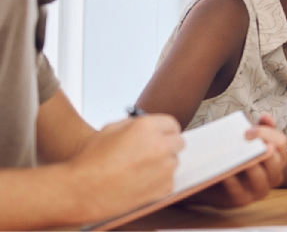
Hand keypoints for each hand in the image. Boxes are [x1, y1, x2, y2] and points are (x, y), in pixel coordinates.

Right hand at [66, 114, 183, 220]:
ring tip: (139, 169)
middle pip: (178, 142)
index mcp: (147, 127)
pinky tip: (139, 181)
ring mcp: (164, 168)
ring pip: (174, 161)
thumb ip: (134, 124)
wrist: (81, 190)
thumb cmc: (90, 161)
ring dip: (163, 163)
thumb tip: (147, 125)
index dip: (164, 130)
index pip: (172, 124)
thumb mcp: (109, 129)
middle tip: (151, 152)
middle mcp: (160, 146)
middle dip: (167, 145)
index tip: (162, 135)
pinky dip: (159, 181)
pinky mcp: (163, 187)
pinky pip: (169, 180)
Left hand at [186, 114, 286, 207]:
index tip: (248, 129)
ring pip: (262, 178)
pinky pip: (239, 191)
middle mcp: (273, 175)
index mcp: (278, 157)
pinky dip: (232, 181)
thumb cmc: (236, 155)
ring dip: (252, 166)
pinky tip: (225, 173)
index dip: (267, 133)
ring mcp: (260, 189)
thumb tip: (266, 117)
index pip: (281, 142)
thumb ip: (260, 128)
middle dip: (263, 149)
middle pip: (276, 161)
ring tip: (242, 158)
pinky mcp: (242, 199)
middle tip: (245, 138)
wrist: (214, 177)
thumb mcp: (248, 140)